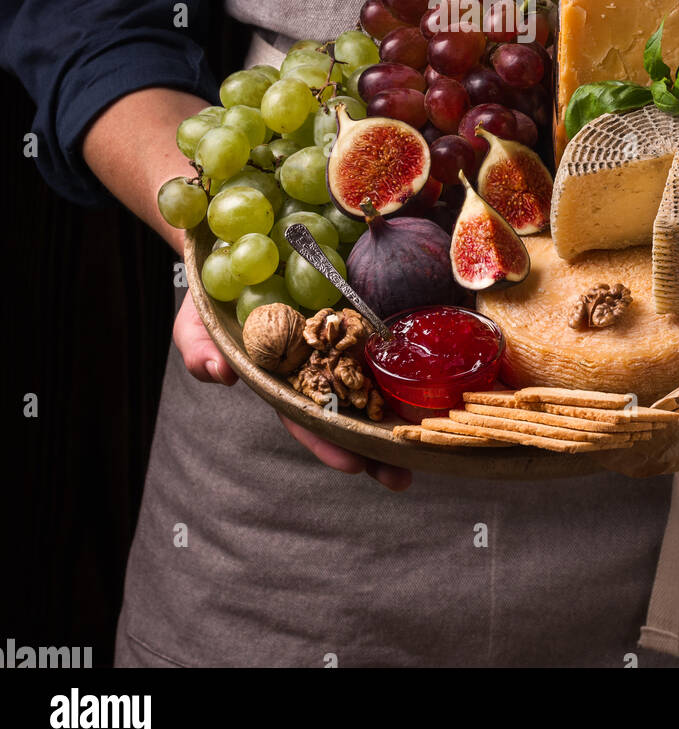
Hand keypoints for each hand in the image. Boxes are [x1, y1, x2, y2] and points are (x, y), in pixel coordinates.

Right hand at [173, 296, 410, 490]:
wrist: (241, 252)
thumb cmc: (214, 297)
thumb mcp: (196, 323)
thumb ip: (199, 349)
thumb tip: (218, 372)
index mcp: (280, 381)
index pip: (304, 418)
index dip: (326, 441)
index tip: (351, 464)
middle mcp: (314, 368)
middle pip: (346, 413)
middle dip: (372, 447)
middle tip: (402, 476)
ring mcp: (337, 343)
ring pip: (369, 385)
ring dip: (396, 415)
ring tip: (427, 446)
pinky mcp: (354, 316)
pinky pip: (379, 341)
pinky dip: (402, 365)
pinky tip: (431, 385)